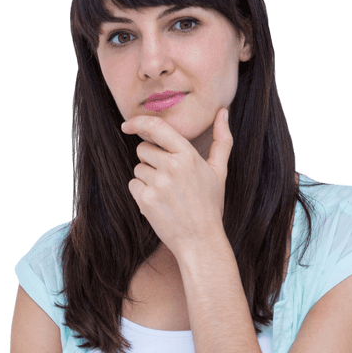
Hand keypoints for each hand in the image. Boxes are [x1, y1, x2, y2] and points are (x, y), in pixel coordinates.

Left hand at [121, 109, 231, 253]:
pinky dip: (141, 193)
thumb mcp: (219, 171)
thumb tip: (223, 111)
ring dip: (147, 178)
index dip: (139, 123)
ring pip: (138, 168)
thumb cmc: (210, 206)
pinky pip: (133, 185)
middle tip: (169, 179)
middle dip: (151, 160)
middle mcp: (172, 166)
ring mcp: (157, 184)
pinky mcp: (145, 200)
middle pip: (143, 149)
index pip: (156, 127)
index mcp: (188, 155)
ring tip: (166, 194)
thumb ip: (222, 140)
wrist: (200, 240)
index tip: (128, 125)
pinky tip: (158, 203)